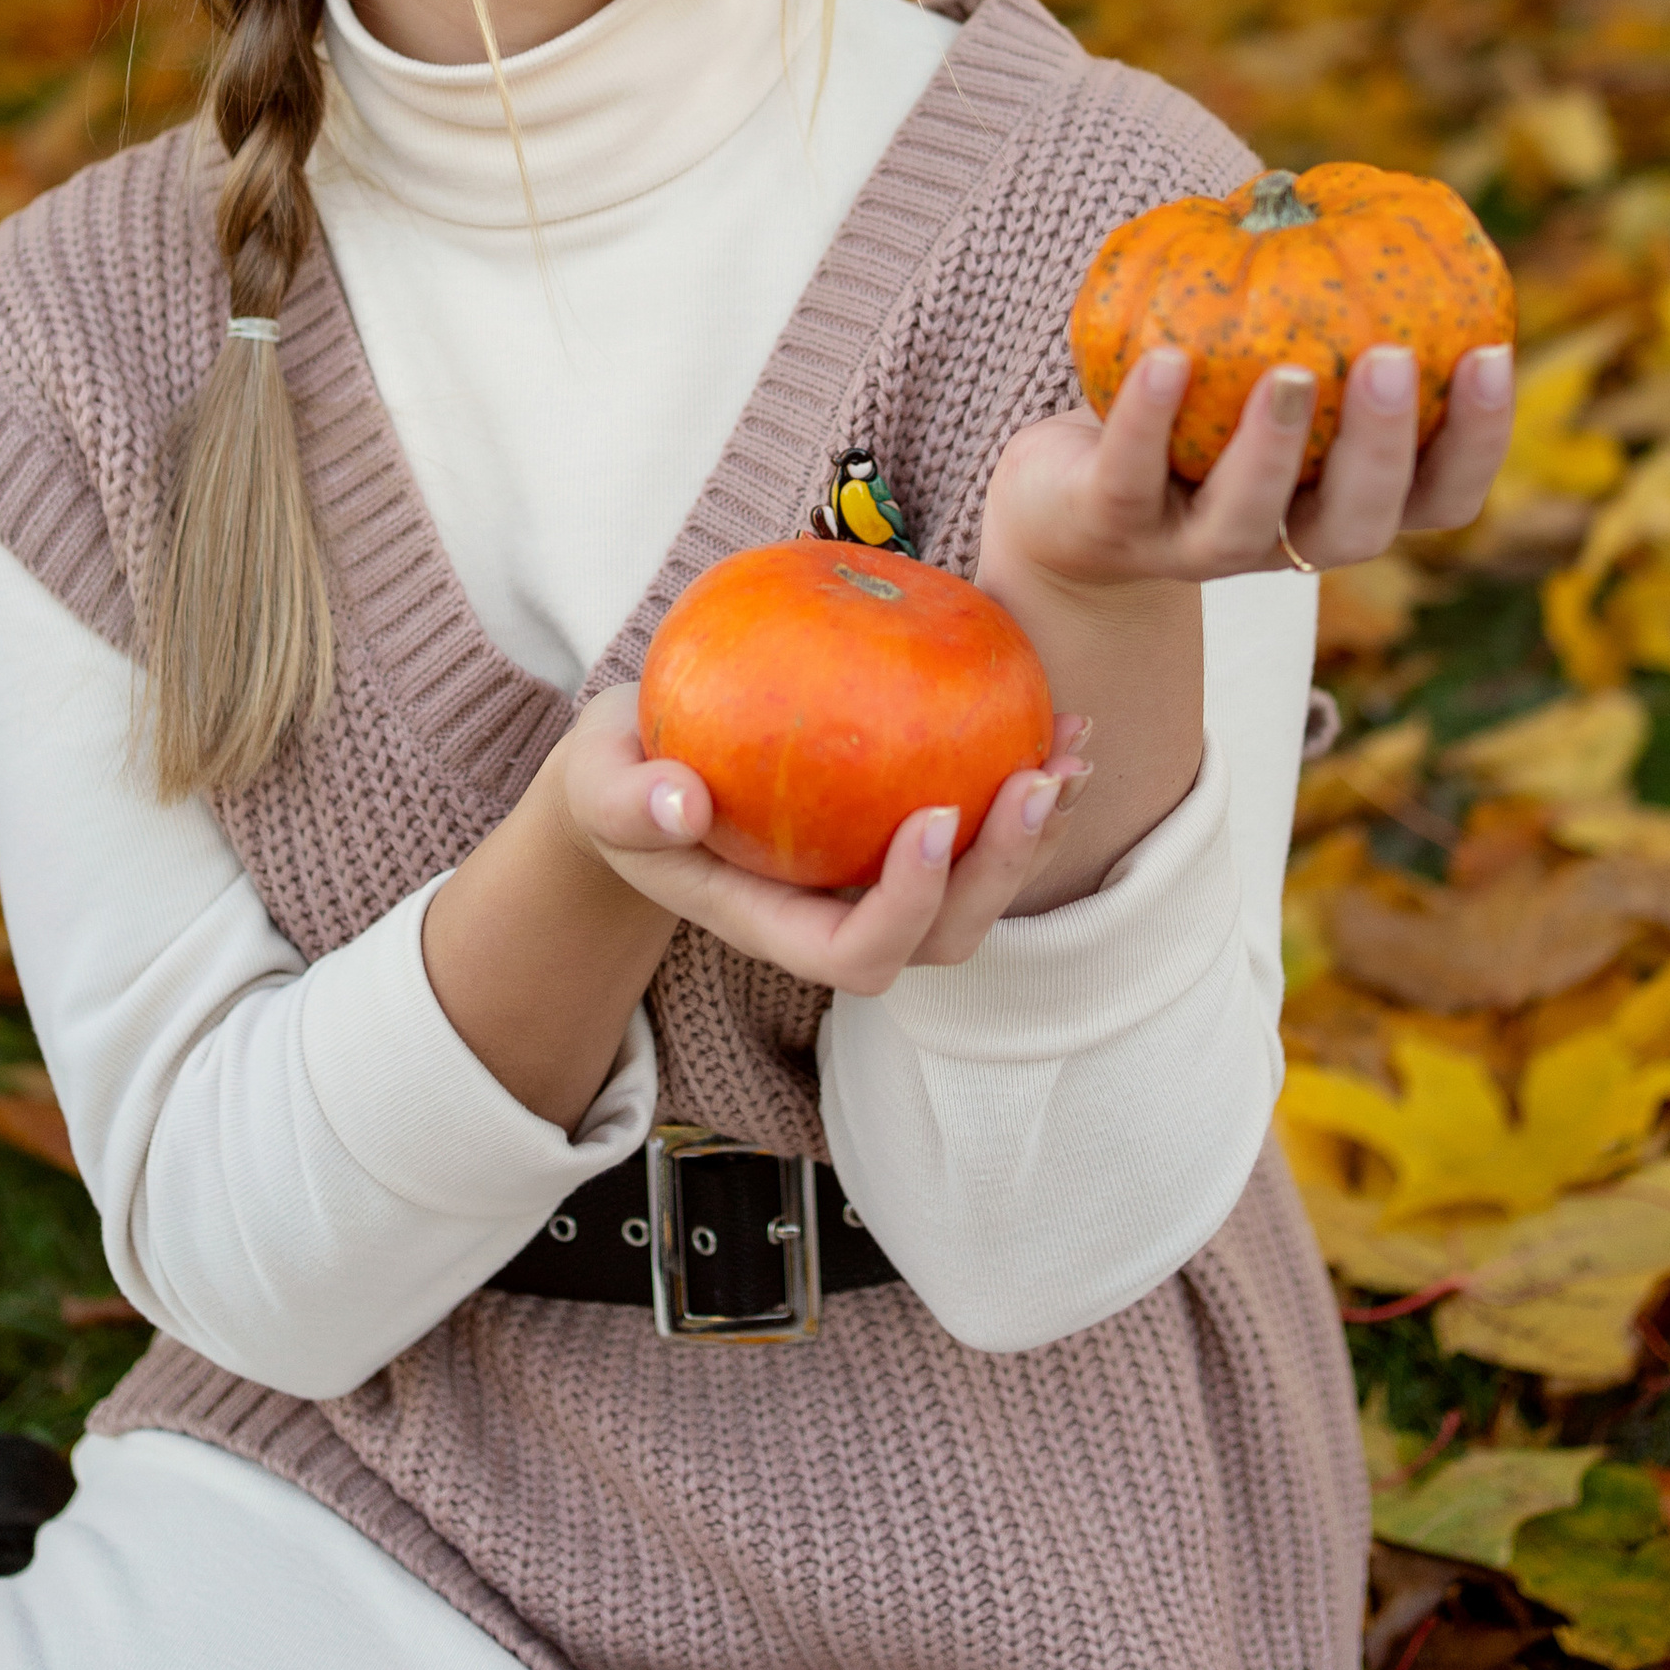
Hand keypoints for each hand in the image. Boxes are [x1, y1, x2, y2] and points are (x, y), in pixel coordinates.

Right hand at [548, 683, 1093, 991]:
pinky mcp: (903, 835)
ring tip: (1071, 748)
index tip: (933, 818)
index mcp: (771, 922)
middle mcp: (837, 917)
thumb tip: (679, 803)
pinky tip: (1056, 717)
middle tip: (1035, 780)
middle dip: (1002, 873)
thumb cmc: (621, 779)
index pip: (855, 952)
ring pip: (980, 893)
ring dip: (1038, 830)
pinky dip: (1029, 783)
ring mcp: (877, 883)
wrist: (643, 773)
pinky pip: (984, 829)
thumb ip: (623, 800)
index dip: (907, 906)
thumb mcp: (598, 782)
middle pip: (943, 937)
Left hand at [980, 336, 1514, 594]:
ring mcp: (1195, 547)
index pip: (1440, 495)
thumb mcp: (1264, 361)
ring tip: (1291, 369)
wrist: (1065, 499)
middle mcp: (1283, 540)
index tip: (1492, 351)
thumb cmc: (1196, 409)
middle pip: (1358, 524)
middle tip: (1390, 359)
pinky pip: (1133, 477)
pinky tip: (1166, 355)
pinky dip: (1150, 418)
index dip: (1476, 438)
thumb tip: (1344, 189)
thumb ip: (1318, 304)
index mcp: (1342, 503)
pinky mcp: (1112, 530)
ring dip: (1273, 446)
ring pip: (1249, 521)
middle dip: (1382, 446)